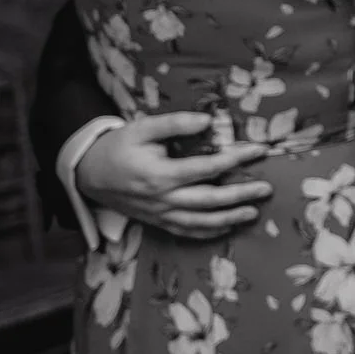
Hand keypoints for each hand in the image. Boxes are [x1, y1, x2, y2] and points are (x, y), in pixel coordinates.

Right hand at [73, 113, 271, 239]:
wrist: (88, 174)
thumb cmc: (118, 147)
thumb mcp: (142, 128)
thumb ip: (175, 124)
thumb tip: (209, 121)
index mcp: (160, 175)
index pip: (207, 168)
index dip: (236, 159)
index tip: (259, 150)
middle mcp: (162, 199)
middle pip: (209, 201)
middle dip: (240, 195)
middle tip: (266, 188)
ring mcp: (159, 214)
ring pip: (199, 222)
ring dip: (228, 219)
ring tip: (253, 213)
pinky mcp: (156, 222)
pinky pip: (185, 232)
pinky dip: (207, 233)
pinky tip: (226, 229)